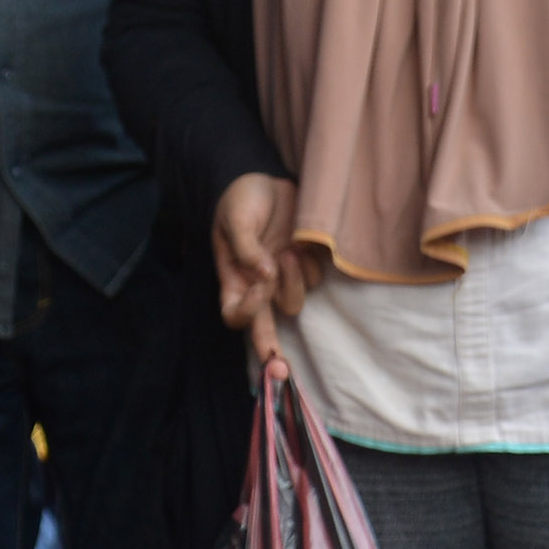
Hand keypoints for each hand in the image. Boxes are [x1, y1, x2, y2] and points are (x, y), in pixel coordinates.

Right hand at [212, 173, 309, 366]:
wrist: (264, 179)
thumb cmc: (242, 200)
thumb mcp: (235, 219)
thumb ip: (246, 247)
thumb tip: (264, 274)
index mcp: (233, 281)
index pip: (235, 315)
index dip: (247, 311)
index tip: (261, 286)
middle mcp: (257, 287)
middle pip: (264, 328)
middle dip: (272, 352)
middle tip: (282, 369)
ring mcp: (282, 278)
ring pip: (294, 302)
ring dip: (295, 280)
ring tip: (289, 249)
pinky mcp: (305, 264)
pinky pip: (314, 279)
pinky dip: (311, 264)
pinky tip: (301, 241)